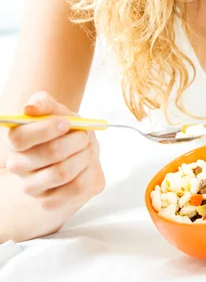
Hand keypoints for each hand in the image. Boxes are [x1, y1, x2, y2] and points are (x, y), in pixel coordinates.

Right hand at [5, 91, 104, 217]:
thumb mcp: (57, 111)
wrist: (77, 155)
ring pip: (63, 172)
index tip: (66, 123)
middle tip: (84, 136)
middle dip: (76, 140)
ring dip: (84, 156)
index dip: (46, 129)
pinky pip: (75, 188)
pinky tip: (87, 166)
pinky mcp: (50, 201)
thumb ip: (43, 103)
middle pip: (50, 153)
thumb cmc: (64, 131)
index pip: (20, 137)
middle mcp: (19, 166)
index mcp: (16, 141)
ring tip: (87, 150)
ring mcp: (33, 187)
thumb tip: (30, 107)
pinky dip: (88, 173)